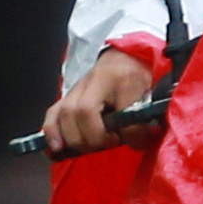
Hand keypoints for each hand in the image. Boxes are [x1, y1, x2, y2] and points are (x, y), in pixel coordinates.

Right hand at [42, 44, 163, 154]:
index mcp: (123, 77)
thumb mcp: (150, 91)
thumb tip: (135, 143)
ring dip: (76, 138)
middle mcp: (96, 79)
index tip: (137, 142)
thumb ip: (145, 116)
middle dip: (95, 138)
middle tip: (110, 143)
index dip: (130, 135)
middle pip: (84, 112)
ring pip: (66, 114)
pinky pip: (53, 113)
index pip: (123, 112)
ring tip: (90, 147)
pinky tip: (57, 147)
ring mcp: (78, 86)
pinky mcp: (68, 94)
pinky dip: (52, 132)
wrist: (125, 55)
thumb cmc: (139, 74)